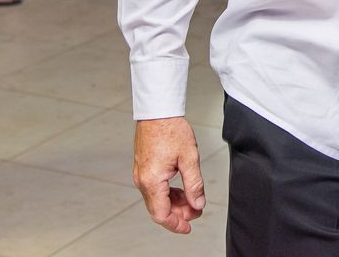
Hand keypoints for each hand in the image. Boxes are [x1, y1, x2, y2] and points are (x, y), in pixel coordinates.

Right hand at [134, 118, 205, 233]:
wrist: (157, 110)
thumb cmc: (171, 129)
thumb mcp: (189, 158)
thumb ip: (194, 185)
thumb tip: (197, 204)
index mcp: (152, 180)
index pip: (162, 214)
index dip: (176, 224)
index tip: (189, 227)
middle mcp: (142, 180)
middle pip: (158, 208)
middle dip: (178, 213)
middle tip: (196, 210)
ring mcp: (140, 173)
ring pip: (156, 199)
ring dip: (174, 203)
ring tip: (192, 199)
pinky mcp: (143, 167)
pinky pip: (154, 188)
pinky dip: (168, 193)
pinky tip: (181, 189)